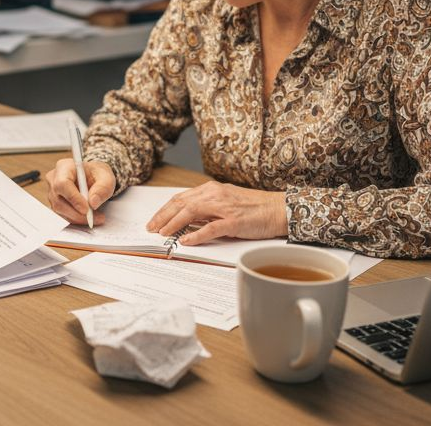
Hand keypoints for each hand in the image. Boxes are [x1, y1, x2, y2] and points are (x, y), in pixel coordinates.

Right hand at [46, 158, 115, 224]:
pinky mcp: (55, 203)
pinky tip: (88, 217)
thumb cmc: (97, 174)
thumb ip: (102, 188)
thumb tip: (93, 203)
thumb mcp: (106, 177)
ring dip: (78, 218)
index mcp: (64, 167)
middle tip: (96, 217)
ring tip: (96, 217)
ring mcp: (53, 192)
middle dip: (78, 213)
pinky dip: (76, 219)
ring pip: (60, 210)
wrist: (93, 177)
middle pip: (59, 200)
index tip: (87, 209)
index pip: (62, 184)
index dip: (73, 198)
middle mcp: (54, 179)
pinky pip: (63, 215)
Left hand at [146, 182, 287, 244]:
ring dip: (174, 224)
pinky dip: (195, 235)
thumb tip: (187, 221)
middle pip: (181, 204)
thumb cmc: (254, 208)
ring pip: (191, 212)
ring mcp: (224, 207)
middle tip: (151, 228)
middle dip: (163, 217)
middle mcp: (214, 195)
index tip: (154, 220)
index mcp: (211, 189)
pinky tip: (185, 240)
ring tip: (163, 233)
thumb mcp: (226, 203)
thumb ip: (207, 209)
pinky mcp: (234, 221)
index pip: (181, 198)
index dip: (165, 209)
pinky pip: (210, 228)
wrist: (278, 209)